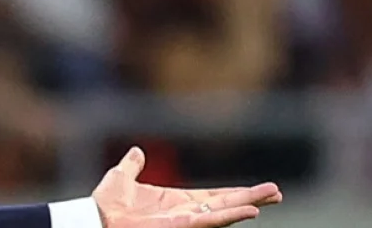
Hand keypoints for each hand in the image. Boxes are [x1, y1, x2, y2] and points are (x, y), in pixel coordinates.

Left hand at [92, 147, 282, 227]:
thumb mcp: (121, 178)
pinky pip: (210, 220)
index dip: (235, 193)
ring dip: (247, 205)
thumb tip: (137, 151)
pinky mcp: (181, 225)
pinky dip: (230, 215)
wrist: (95, 218)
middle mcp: (186, 212)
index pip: (214, 197)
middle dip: (251, 199)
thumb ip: (131, 166)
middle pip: (226, 204)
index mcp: (177, 201)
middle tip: (277, 193)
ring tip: (272, 197)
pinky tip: (249, 210)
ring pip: (223, 212)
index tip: (258, 190)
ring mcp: (186, 220)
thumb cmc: (106, 204)